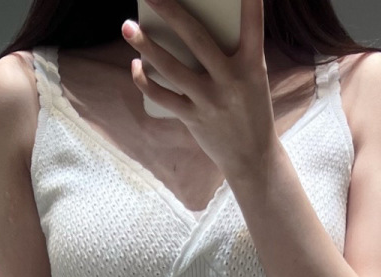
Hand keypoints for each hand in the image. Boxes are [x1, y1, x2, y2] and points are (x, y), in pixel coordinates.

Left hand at [121, 0, 275, 180]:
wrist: (252, 157)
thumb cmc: (250, 109)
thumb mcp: (252, 78)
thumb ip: (232, 54)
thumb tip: (189, 29)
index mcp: (253, 65)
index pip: (253, 24)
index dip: (250, 2)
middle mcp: (231, 79)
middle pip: (197, 38)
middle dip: (171, 12)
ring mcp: (211, 100)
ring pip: (172, 68)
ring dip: (146, 46)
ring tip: (128, 27)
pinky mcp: (194, 119)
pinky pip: (163, 97)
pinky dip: (145, 82)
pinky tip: (135, 65)